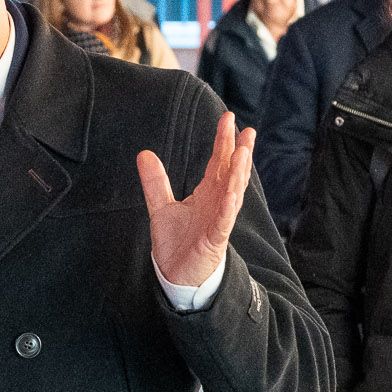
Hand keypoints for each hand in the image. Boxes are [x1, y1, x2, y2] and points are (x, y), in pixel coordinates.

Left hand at [138, 110, 253, 287]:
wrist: (175, 274)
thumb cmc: (175, 241)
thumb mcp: (160, 206)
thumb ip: (155, 181)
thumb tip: (144, 154)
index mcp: (207, 193)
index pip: (218, 162)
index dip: (223, 140)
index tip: (228, 117)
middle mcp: (217, 203)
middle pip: (231, 173)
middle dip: (239, 151)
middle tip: (247, 129)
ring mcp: (219, 220)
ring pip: (233, 193)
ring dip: (238, 174)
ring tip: (243, 153)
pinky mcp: (215, 239)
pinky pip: (224, 221)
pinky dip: (229, 208)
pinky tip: (232, 193)